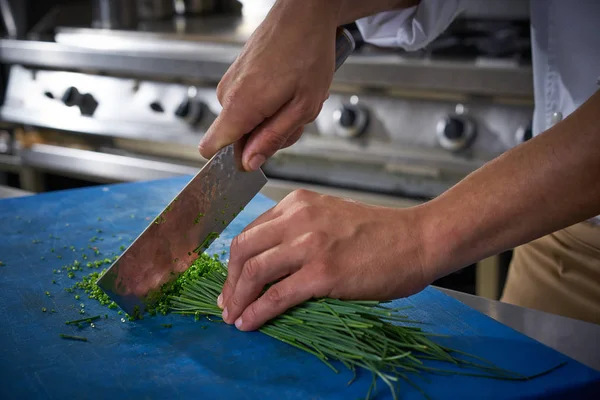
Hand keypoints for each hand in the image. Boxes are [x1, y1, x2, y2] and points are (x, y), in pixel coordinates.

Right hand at [198, 0, 341, 170]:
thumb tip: (248, 163)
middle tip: (294, 116)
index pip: (212, 148)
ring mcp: (230, 82)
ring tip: (293, 97)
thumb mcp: (302, 107)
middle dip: (267, 137)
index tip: (255, 160)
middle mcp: (227, 94)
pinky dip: (270, 104)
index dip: (233, 162)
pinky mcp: (236, 75)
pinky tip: (287, 87)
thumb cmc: (309, 54)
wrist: (304, 14)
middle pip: (238, 138)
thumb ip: (272, 139)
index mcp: (240, 105)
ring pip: (246, 122)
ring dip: (273, 119)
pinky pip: (248, 104)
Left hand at [218, 189, 432, 330]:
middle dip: (230, 281)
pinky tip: (249, 323)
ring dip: (238, 299)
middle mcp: (299, 218)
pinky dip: (257, 312)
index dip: (235, 262)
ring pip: (254, 271)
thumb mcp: (330, 217)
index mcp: (298, 204)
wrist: (417, 239)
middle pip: (244, 249)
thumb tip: (271, 263)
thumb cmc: (379, 233)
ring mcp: (311, 244)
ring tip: (234, 316)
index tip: (233, 282)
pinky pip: (277, 295)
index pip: (251, 232)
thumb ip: (299, 231)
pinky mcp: (324, 272)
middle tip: (227, 303)